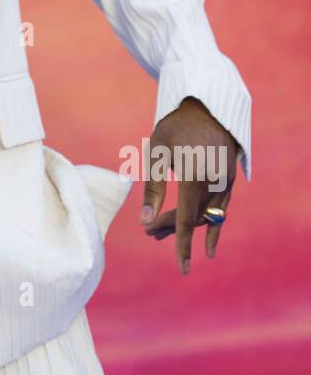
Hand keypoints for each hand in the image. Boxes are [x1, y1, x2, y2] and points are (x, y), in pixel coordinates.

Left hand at [141, 96, 238, 273]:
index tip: (182, 269)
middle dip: (170, 229)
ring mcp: (225, 181)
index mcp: (195, 175)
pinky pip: (220, 208)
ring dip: (186, 227)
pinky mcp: (230, 179)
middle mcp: (214, 181)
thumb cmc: (175, 126)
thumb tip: (144, 221)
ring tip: (158, 233)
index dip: (181, 245)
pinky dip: (211, 225)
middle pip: (192, 217)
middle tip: (148, 233)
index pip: (185, 219)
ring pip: (206, 215)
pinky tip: (208, 247)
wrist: (206, 105)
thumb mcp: (156, 152)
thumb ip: (152, 188)